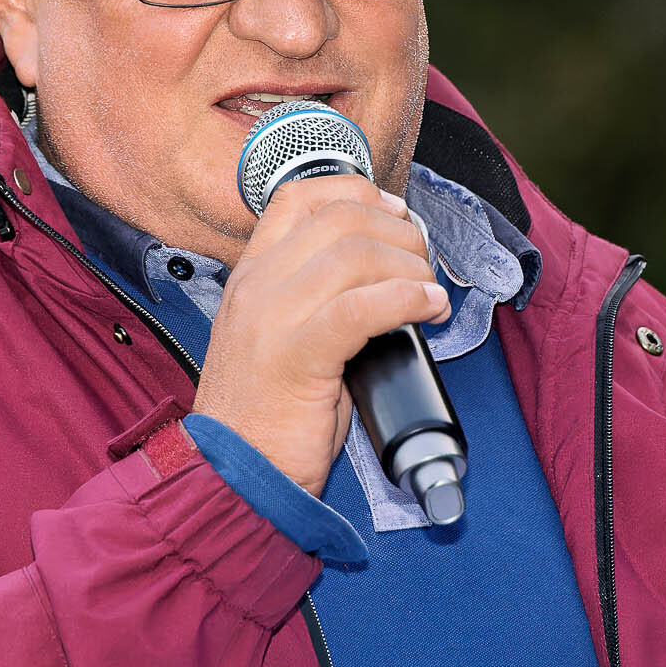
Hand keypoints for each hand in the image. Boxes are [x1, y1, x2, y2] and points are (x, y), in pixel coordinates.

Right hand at [191, 174, 448, 494]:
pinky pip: (362, 307)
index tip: (395, 213)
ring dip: (412, 268)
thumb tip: (386, 271)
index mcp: (251, 274)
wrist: (234, 474)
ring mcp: (272, 319)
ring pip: (356, 255)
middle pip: (341, 218)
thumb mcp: (281, 336)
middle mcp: (257, 285)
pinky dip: (407, 299)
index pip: (300, 196)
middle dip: (400, 232)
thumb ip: (316, 296)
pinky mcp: (297, 357)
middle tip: (424, 265)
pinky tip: (428, 309)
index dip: (359, 193)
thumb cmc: (267, 414)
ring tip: (430, 295)